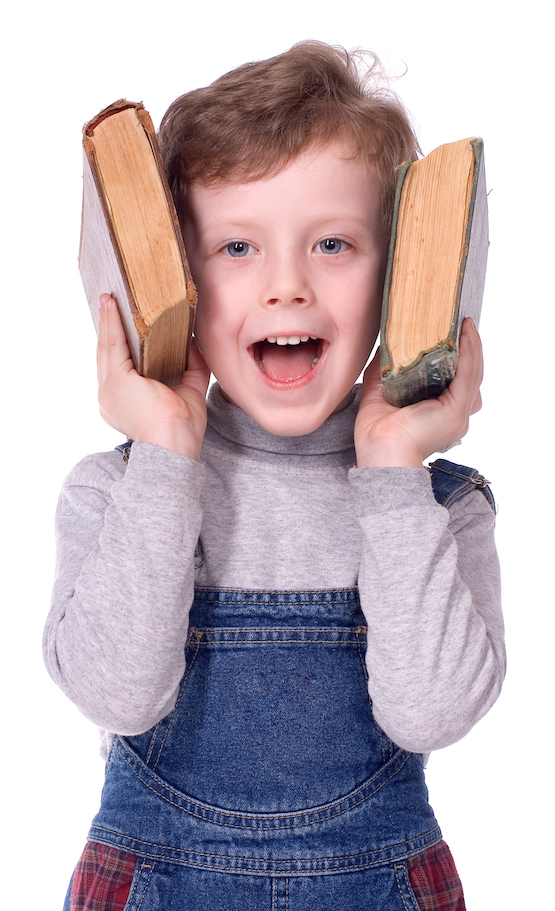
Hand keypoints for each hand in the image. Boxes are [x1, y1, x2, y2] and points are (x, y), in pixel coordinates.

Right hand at [97, 294, 209, 460]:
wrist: (174, 450)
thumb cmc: (180, 431)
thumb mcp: (188, 390)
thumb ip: (191, 365)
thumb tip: (193, 341)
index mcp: (124, 401)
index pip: (119, 364)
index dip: (118, 340)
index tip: (120, 319)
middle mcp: (110, 396)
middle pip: (108, 353)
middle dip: (110, 326)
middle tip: (111, 302)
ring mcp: (108, 390)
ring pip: (106, 347)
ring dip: (108, 320)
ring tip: (110, 298)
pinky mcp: (115, 383)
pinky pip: (112, 345)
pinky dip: (112, 323)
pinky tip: (112, 305)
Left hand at [354, 318, 482, 467]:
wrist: (379, 451)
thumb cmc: (377, 433)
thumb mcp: (379, 390)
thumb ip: (384, 368)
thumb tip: (384, 343)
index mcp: (440, 412)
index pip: (457, 379)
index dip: (458, 355)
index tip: (452, 331)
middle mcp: (455, 413)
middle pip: (470, 374)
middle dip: (468, 347)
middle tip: (462, 321)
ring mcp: (459, 413)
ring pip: (473, 372)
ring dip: (472, 345)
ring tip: (466, 322)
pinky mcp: (456, 410)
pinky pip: (468, 375)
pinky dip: (469, 353)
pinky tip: (466, 335)